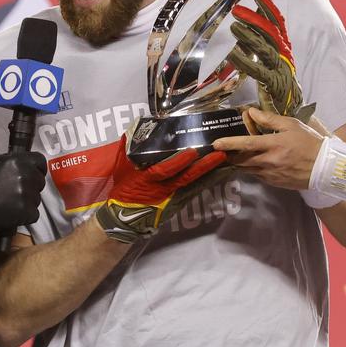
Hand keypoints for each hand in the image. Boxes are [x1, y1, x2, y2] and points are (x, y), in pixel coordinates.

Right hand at [0, 151, 46, 234]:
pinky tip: (13, 212)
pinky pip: (34, 213)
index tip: (35, 173)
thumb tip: (26, 165)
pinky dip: (25, 215)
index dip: (38, 169)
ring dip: (27, 201)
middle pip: (40, 181)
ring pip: (37, 198)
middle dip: (31, 187)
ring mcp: (29, 194)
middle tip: (16, 192)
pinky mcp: (29, 211)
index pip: (40, 161)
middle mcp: (26, 175)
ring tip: (10, 203)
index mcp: (19, 161)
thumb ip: (16, 163)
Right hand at [93, 136, 227, 242]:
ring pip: (194, 183)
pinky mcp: (177, 202)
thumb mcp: (121, 168)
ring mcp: (172, 197)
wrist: (123, 216)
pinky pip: (193, 189)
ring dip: (209, 172)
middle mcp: (163, 189)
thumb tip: (133, 130)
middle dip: (204, 166)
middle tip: (221, 155)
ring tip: (223, 160)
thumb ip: (127, 150)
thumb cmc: (123, 190)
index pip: (165, 170)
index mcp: (147, 180)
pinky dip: (205, 181)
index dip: (179, 162)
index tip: (192, 152)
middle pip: (187, 177)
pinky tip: (217, 173)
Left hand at [213, 108, 322, 189]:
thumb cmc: (309, 142)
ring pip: (247, 169)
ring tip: (236, 155)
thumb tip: (251, 112)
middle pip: (242, 160)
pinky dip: (252, 169)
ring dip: (240, 163)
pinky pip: (257, 175)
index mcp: (273, 145)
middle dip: (230, 156)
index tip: (216, 144)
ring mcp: (271, 174)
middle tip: (223, 150)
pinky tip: (255, 162)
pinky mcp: (274, 183)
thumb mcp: (291, 125)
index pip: (246, 144)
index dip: (229, 143)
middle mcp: (269, 161)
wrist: (324, 167)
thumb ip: (269, 119)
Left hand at [228, 0, 303, 121]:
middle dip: (254, 19)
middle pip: (271, 32)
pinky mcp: (274, 84)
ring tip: (233, 27)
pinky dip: (244, 60)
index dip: (268, 7)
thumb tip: (243, 28)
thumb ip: (259, 45)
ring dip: (249, 36)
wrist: (291, 112)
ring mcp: (280, 69)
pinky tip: (232, 54)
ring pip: (265, 48)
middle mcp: (284, 56)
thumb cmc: (278, 86)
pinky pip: (258, 70)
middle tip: (237, 10)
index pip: (278, 23)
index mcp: (284, 49)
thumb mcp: (270, 62)